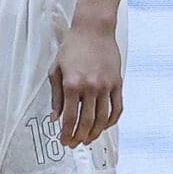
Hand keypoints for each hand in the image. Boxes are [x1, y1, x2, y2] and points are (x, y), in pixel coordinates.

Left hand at [48, 14, 122, 147]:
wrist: (94, 29)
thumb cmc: (72, 47)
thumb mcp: (56, 70)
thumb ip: (55, 96)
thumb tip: (54, 118)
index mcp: (72, 84)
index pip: (69, 118)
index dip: (66, 134)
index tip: (63, 141)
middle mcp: (90, 87)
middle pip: (87, 122)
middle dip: (79, 137)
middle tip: (74, 144)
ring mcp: (106, 86)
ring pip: (103, 119)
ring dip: (95, 133)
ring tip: (88, 139)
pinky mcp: (117, 83)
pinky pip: (117, 108)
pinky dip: (112, 121)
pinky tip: (105, 126)